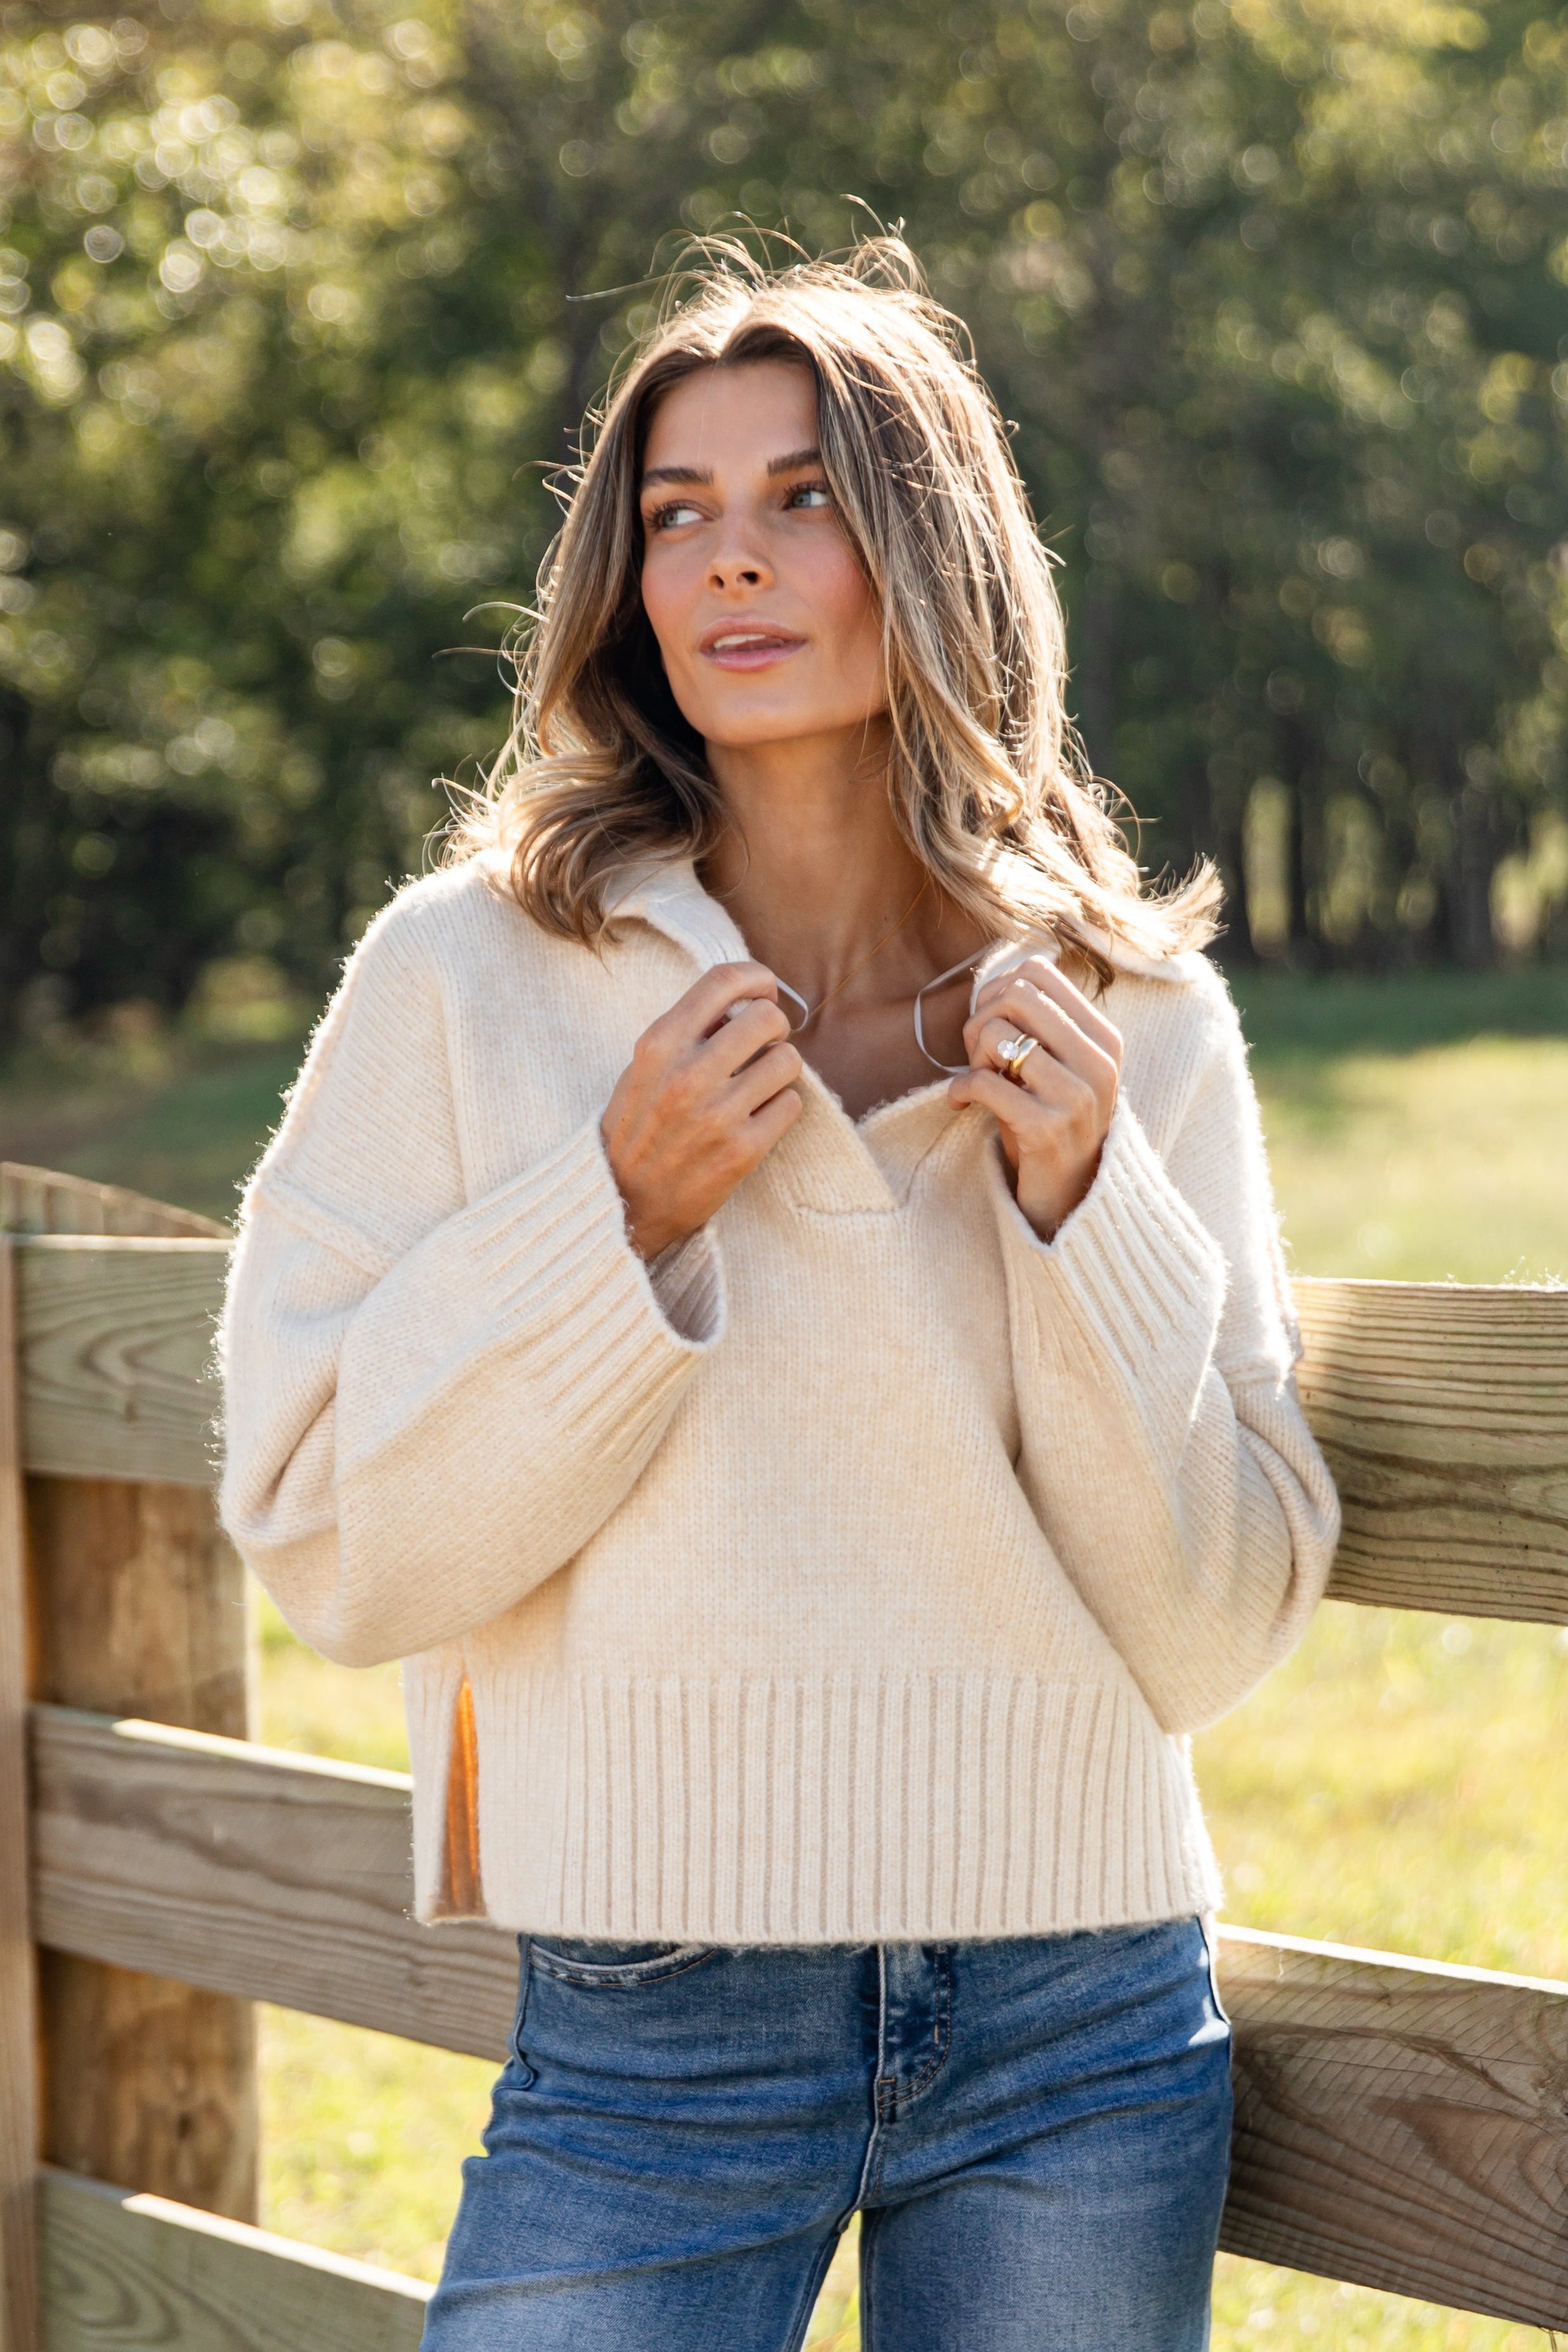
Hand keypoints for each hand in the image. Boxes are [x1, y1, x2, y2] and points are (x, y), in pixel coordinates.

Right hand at [602, 961, 803, 1260]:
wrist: (623, 1203)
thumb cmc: (637, 1129)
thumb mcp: (643, 1069)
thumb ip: (686, 1032)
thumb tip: (741, 1004)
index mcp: (659, 1044)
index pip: (724, 980)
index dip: (758, 977)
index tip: (766, 991)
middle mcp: (687, 1074)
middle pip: (768, 1017)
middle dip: (774, 1029)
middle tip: (762, 1048)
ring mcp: (717, 1114)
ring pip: (788, 1061)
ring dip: (780, 1071)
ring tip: (758, 1087)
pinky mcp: (743, 1150)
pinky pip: (791, 1104)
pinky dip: (781, 1108)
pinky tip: (758, 1118)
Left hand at [948, 955, 1122, 1240]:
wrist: (1068, 1197)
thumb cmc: (1050, 1120)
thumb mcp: (1057, 1065)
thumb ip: (1038, 1023)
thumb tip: (997, 977)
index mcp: (1104, 1038)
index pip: (1040, 972)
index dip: (999, 989)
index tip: (992, 1023)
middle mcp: (1099, 1062)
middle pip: (1017, 994)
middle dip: (982, 1018)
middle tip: (978, 1053)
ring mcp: (1076, 1097)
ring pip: (998, 1034)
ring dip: (972, 1056)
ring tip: (978, 1081)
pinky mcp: (1046, 1129)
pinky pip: (985, 1082)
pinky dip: (960, 1090)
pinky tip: (960, 1104)